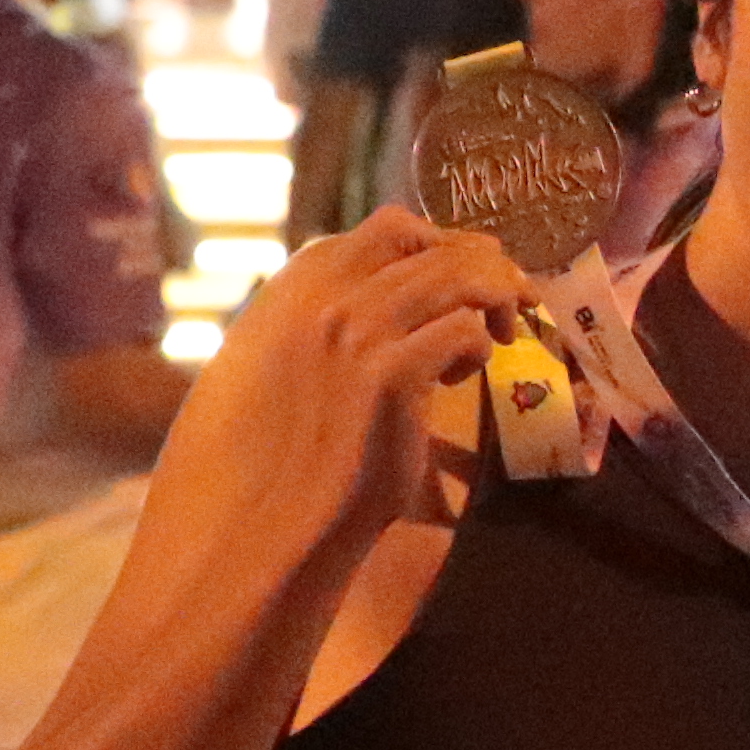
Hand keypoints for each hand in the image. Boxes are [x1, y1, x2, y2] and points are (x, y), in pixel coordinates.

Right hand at [187, 212, 531, 548]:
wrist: (242, 520)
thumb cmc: (244, 461)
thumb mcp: (260, 368)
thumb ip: (306, 328)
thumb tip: (352, 315)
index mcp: (291, 288)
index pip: (387, 229)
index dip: (440, 246)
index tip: (462, 278)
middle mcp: (323, 295)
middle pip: (431, 242)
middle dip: (481, 261)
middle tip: (507, 299)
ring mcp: (356, 332)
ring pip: (459, 275)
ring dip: (496, 296)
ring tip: (502, 331)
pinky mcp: (390, 379)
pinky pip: (463, 332)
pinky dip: (477, 348)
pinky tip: (457, 380)